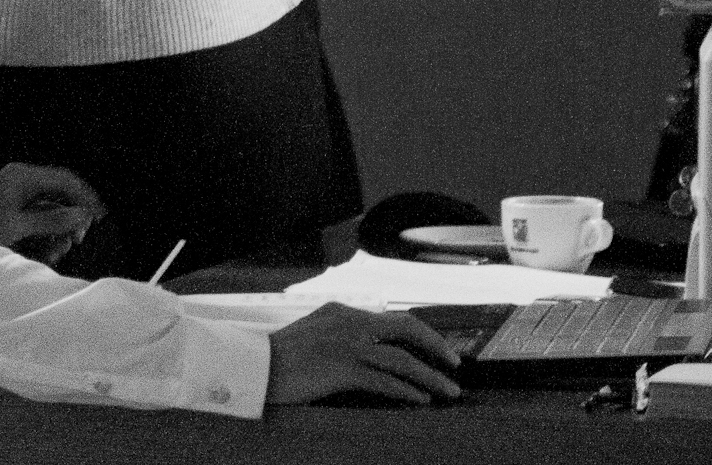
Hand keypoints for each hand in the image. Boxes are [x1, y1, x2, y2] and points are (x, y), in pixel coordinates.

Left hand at [0, 162, 103, 266]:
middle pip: (60, 194)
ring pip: (50, 210)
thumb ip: (50, 220)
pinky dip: (45, 235)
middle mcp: (22, 181)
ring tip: (57, 251)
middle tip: (77, 240)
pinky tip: (45, 252)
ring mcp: (16, 195)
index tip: (100, 217)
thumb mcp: (16, 225)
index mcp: (23, 177)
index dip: (86, 197)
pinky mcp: (12, 211)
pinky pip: (38, 219)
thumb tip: (81, 215)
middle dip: (71, 219)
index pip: (65, 179)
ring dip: (58, 231)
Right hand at [264, 304, 463, 406]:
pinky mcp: (343, 370)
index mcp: (343, 311)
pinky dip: (407, 391)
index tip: (437, 348)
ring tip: (449, 391)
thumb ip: (342, 335)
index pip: (393, 319)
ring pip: (402, 360)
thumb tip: (372, 351)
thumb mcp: (316, 334)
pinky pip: (385, 381)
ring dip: (431, 377)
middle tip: (455, 363)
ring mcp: (348, 346)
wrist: (256, 366)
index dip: (421, 333)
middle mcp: (350, 323)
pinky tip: (421, 400)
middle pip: (406, 329)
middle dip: (436, 346)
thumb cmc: (282, 357)